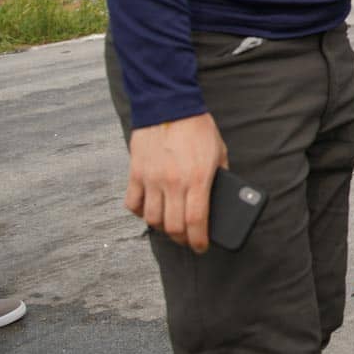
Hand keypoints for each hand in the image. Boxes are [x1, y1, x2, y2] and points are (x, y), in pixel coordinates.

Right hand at [125, 113, 226, 251]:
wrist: (169, 105)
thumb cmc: (198, 129)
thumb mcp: (219, 152)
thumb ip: (220, 176)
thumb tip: (220, 198)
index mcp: (198, 179)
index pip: (196, 222)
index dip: (198, 240)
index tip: (201, 247)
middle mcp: (173, 183)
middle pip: (173, 226)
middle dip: (182, 239)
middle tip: (187, 239)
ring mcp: (152, 179)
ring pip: (152, 219)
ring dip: (162, 228)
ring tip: (170, 226)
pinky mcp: (136, 173)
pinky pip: (133, 203)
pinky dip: (141, 212)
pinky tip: (150, 210)